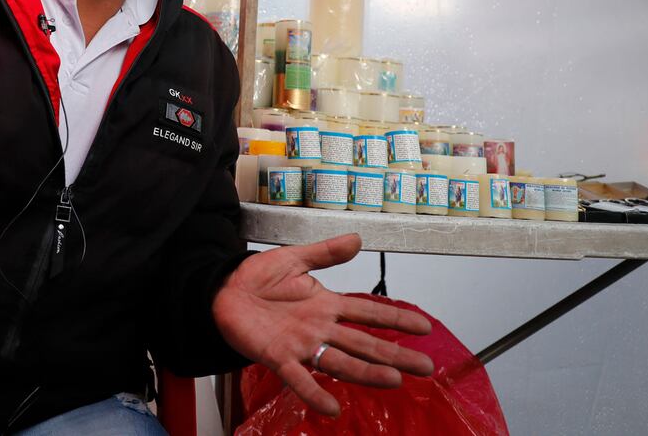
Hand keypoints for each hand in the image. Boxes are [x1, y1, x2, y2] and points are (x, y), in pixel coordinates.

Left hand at [211, 234, 433, 416]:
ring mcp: (301, 345)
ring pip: (339, 362)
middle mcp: (320, 328)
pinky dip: (314, 393)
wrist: (223, 291)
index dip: (396, 318)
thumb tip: (357, 239)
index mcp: (326, 304)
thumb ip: (326, 253)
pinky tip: (332, 409)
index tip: (424, 326)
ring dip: (365, 373)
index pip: (368, 312)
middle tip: (424, 367)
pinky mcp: (278, 357)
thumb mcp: (294, 258)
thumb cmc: (257, 278)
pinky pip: (299, 378)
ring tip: (392, 380)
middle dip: (394, 355)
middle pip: (364, 344)